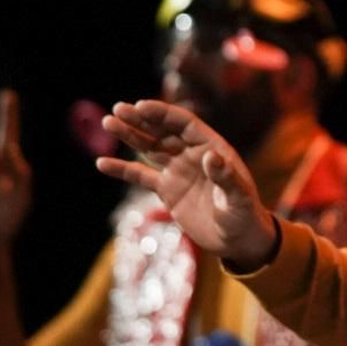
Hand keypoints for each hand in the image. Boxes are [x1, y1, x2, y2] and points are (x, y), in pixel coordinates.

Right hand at [95, 100, 276, 268]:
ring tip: (108, 123)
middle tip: (117, 109)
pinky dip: (122, 169)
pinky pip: (141, 176)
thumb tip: (211, 156)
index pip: (184, 123)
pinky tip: (102, 163)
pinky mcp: (167, 190)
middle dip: (140, 120)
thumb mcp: (239, 197)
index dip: (162, 113)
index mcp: (211, 148)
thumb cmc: (245, 216)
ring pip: (149, 148)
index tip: (140, 106)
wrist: (237, 239)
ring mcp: (177, 171)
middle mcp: (192, 155)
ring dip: (130, 135)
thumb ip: (226, 177)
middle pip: (162, 131)